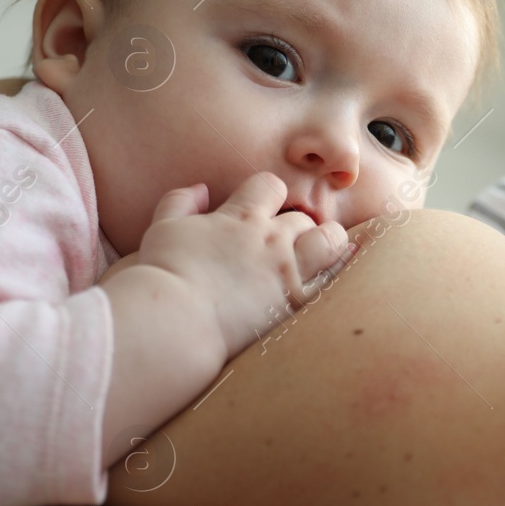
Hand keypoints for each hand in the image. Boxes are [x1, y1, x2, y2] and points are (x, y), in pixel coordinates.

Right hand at [133, 172, 354, 359]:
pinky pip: (331, 281)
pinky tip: (341, 269)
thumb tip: (201, 189)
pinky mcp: (295, 304)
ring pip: (329, 242)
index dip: (268, 194)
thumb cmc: (164, 273)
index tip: (261, 208)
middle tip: (286, 242)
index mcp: (241, 216)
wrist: (177, 320)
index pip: (271, 185)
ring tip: (322, 249)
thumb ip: (180, 202)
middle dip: (298, 225)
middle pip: (303, 218)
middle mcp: (271, 240)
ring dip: (329, 241)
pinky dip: (339, 271)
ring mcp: (287, 272)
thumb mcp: (163, 227)